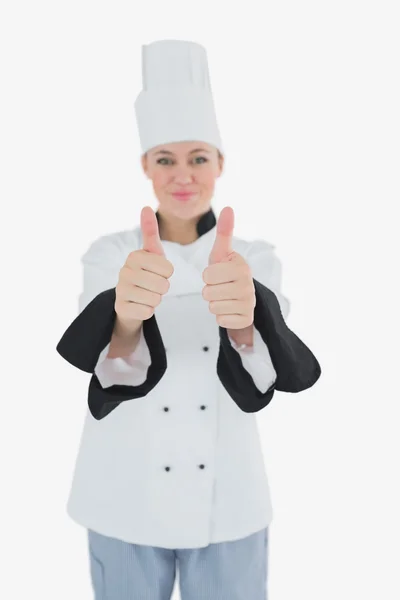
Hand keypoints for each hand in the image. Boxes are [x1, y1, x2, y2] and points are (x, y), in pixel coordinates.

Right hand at [114, 206, 173, 329]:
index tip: (158, 272)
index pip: (168, 268)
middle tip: (153, 286)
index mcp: (134, 256)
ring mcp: (120, 290)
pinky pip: (147, 311)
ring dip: (156, 299)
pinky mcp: (121, 308)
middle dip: (163, 288)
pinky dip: (148, 311)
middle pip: (163, 284)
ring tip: (146, 294)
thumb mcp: (151, 253)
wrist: (130, 301)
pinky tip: (140, 305)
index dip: (168, 274)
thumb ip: (150, 231)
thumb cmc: (145, 274)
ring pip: (156, 298)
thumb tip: (145, 206)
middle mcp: (124, 271)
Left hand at [202, 207, 255, 342]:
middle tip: (219, 288)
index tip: (217, 274)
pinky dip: (221, 317)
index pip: (207, 275)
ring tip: (223, 298)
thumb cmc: (225, 273)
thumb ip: (224, 233)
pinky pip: (221, 321)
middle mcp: (248, 285)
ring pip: (213, 307)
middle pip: (208, 293)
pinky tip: (228, 310)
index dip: (207, 276)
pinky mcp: (246, 319)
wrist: (240, 299)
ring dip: (214, 304)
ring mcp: (249, 304)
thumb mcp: (222, 254)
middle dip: (209, 291)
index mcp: (241, 266)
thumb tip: (229, 207)